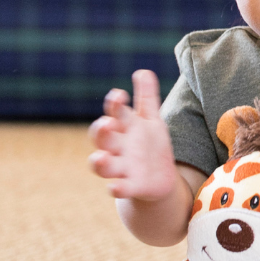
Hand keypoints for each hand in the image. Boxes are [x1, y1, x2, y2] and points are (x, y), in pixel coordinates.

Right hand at [88, 70, 178, 200]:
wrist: (160, 179)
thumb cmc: (151, 146)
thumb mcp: (151, 120)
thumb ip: (147, 97)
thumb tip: (143, 71)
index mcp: (123, 128)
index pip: (114, 113)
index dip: (114, 104)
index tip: (120, 95)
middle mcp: (117, 147)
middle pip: (101, 138)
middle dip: (101, 130)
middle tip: (107, 123)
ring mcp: (121, 168)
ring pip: (102, 165)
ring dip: (99, 162)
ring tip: (102, 158)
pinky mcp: (130, 187)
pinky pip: (119, 189)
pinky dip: (116, 189)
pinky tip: (116, 188)